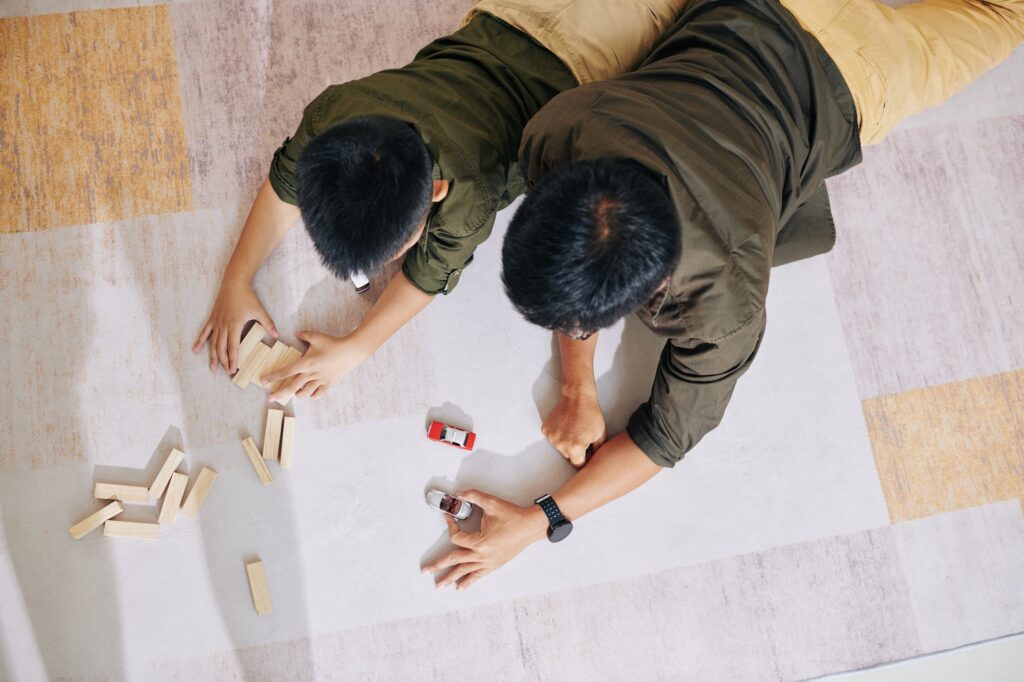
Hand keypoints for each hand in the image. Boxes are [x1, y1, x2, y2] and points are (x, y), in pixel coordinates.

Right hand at [193, 279, 277, 372]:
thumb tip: (277, 335)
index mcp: (235, 325)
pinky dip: (199, 341)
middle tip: (226, 372)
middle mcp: (223, 326)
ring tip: (212, 367)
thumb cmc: (247, 297)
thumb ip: (268, 324)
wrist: (234, 283)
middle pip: (221, 348)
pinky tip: (195, 350)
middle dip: (223, 361)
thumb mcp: (260, 311)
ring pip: (212, 343)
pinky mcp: (212, 318)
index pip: (233, 347)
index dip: (232, 359)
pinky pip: (204, 332)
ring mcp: (216, 322)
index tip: (233, 370)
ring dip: (212, 356)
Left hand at [261, 330, 369, 400]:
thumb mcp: (317, 337)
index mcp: (306, 363)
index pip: (286, 371)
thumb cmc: (333, 344)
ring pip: (305, 392)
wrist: (351, 352)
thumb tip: (297, 334)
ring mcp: (320, 380)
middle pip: (292, 386)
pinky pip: (319, 394)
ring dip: (297, 394)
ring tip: (295, 392)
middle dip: (280, 393)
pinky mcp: (329, 383)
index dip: (274, 376)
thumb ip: (304, 335)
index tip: (264, 381)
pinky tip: (310, 394)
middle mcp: (311, 374)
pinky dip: (313, 395)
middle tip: (271, 398)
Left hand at [421, 490, 548, 590]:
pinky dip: (468, 582)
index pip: (457, 537)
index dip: (450, 526)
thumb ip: (474, 496)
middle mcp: (483, 555)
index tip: (448, 517)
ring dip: (451, 578)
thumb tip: (459, 493)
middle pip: (455, 560)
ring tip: (439, 586)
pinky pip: (478, 576)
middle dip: (439, 566)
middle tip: (425, 571)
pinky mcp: (494, 565)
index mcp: (480, 542)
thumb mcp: (492, 503)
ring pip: (465, 572)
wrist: (530, 527)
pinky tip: (460, 588)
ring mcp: (488, 562)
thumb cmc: (512, 516)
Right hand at [542, 384, 606, 466]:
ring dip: (566, 443)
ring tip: (574, 430)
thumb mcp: (600, 435)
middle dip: (575, 451)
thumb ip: (596, 452)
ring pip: (560, 448)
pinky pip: (553, 438)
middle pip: (569, 456)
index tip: (588, 452)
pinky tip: (565, 425)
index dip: (585, 459)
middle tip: (582, 437)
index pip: (578, 465)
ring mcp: (551, 437)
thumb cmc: (591, 415)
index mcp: (575, 448)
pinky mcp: (545, 430)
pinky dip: (558, 435)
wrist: (578, 397)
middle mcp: (561, 445)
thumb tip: (592, 462)